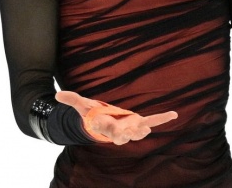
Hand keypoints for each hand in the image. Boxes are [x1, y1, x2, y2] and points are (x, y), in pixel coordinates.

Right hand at [55, 91, 177, 144]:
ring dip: (143, 131)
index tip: (116, 131)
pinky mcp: (139, 123)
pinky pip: (152, 120)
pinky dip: (162, 118)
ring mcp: (131, 128)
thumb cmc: (93, 114)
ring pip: (138, 133)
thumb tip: (57, 94)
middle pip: (124, 136)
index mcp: (106, 127)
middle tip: (134, 131)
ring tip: (147, 128)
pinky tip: (174, 114)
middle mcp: (119, 131)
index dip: (113, 131)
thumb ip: (72, 99)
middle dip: (127, 134)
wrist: (103, 123)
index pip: (110, 131)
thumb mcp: (82, 105)